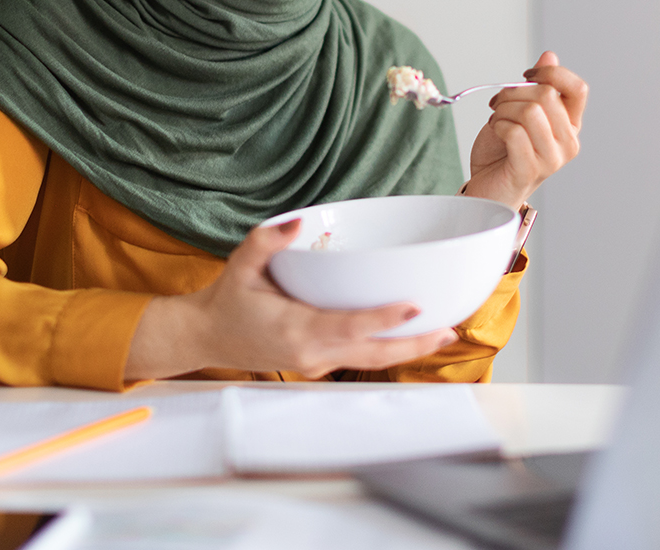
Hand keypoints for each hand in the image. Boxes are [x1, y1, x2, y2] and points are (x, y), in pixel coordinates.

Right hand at [125, 220, 457, 380]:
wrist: (209, 338)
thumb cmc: (227, 301)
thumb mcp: (240, 264)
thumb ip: (266, 242)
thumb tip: (297, 222)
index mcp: (294, 330)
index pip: (347, 326)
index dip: (382, 320)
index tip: (415, 308)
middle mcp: (311, 352)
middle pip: (372, 353)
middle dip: (413, 345)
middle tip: (450, 330)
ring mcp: (316, 362)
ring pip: (370, 360)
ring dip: (408, 351)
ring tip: (443, 334)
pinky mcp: (319, 363)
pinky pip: (359, 358)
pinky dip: (387, 349)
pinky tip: (410, 336)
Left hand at [466, 51, 587, 208]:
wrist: (485, 188)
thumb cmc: (501, 154)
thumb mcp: (518, 113)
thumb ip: (536, 88)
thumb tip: (549, 55)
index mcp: (570, 125)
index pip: (577, 88)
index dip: (551, 73)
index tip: (526, 75)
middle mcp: (568, 142)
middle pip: (547, 95)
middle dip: (513, 92)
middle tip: (498, 103)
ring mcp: (552, 159)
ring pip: (529, 112)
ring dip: (503, 110)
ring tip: (495, 119)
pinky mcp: (530, 170)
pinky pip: (514, 132)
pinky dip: (498, 126)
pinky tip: (495, 132)